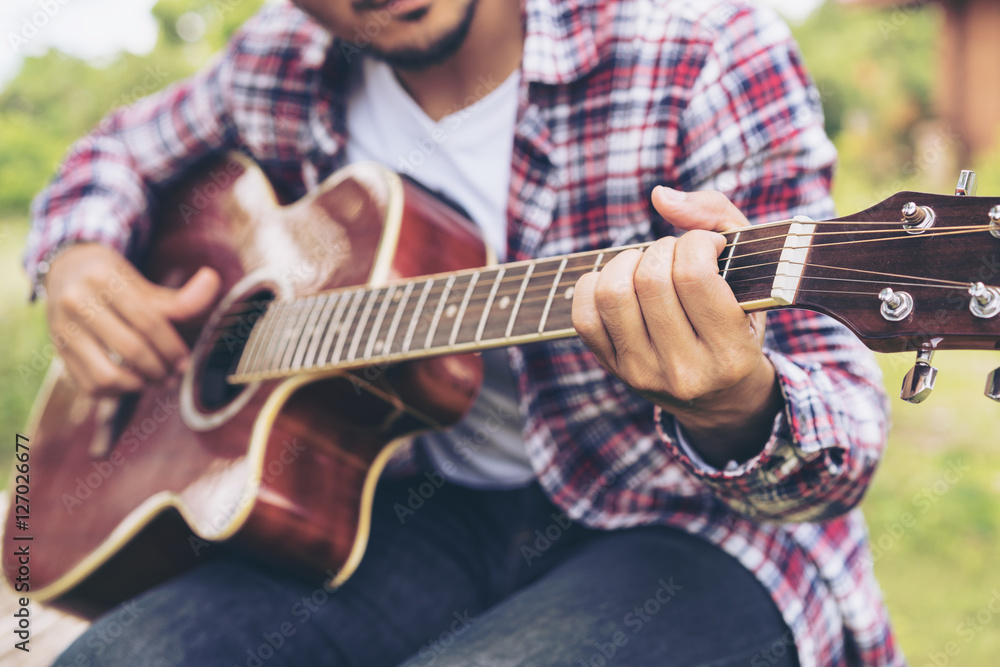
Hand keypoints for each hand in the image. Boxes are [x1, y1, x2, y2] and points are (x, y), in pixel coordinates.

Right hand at [45, 244, 220, 395]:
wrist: (67, 272)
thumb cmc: (114, 280)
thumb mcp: (142, 282)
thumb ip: (179, 296)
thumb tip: (214, 279)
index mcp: (104, 280)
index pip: (148, 322)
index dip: (172, 347)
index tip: (185, 362)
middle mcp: (77, 303)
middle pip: (131, 349)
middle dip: (160, 368)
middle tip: (173, 375)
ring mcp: (63, 330)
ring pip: (107, 375)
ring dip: (138, 385)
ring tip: (154, 380)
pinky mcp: (58, 351)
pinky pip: (90, 385)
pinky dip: (116, 392)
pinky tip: (132, 382)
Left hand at [571, 187, 782, 466]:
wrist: (722, 399)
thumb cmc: (740, 322)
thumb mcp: (755, 272)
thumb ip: (717, 217)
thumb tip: (659, 196)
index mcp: (729, 351)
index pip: (694, 276)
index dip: (695, 242)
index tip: (707, 245)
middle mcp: (684, 370)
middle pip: (650, 281)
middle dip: (662, 249)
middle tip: (677, 255)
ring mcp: (642, 373)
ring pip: (613, 295)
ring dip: (627, 262)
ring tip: (648, 265)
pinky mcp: (613, 369)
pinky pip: (584, 315)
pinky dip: (594, 284)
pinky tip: (620, 281)